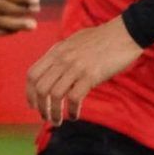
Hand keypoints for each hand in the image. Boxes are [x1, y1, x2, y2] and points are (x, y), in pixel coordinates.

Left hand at [26, 17, 143, 124]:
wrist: (124, 33)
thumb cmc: (102, 39)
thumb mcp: (74, 43)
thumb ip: (62, 55)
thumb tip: (54, 69)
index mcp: (56, 51)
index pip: (32, 74)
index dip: (29, 92)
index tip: (33, 105)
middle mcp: (62, 59)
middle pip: (40, 88)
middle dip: (40, 106)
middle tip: (46, 117)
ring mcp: (75, 67)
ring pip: (54, 95)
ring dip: (54, 112)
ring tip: (58, 121)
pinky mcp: (91, 75)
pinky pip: (74, 98)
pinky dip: (72, 110)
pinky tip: (74, 115)